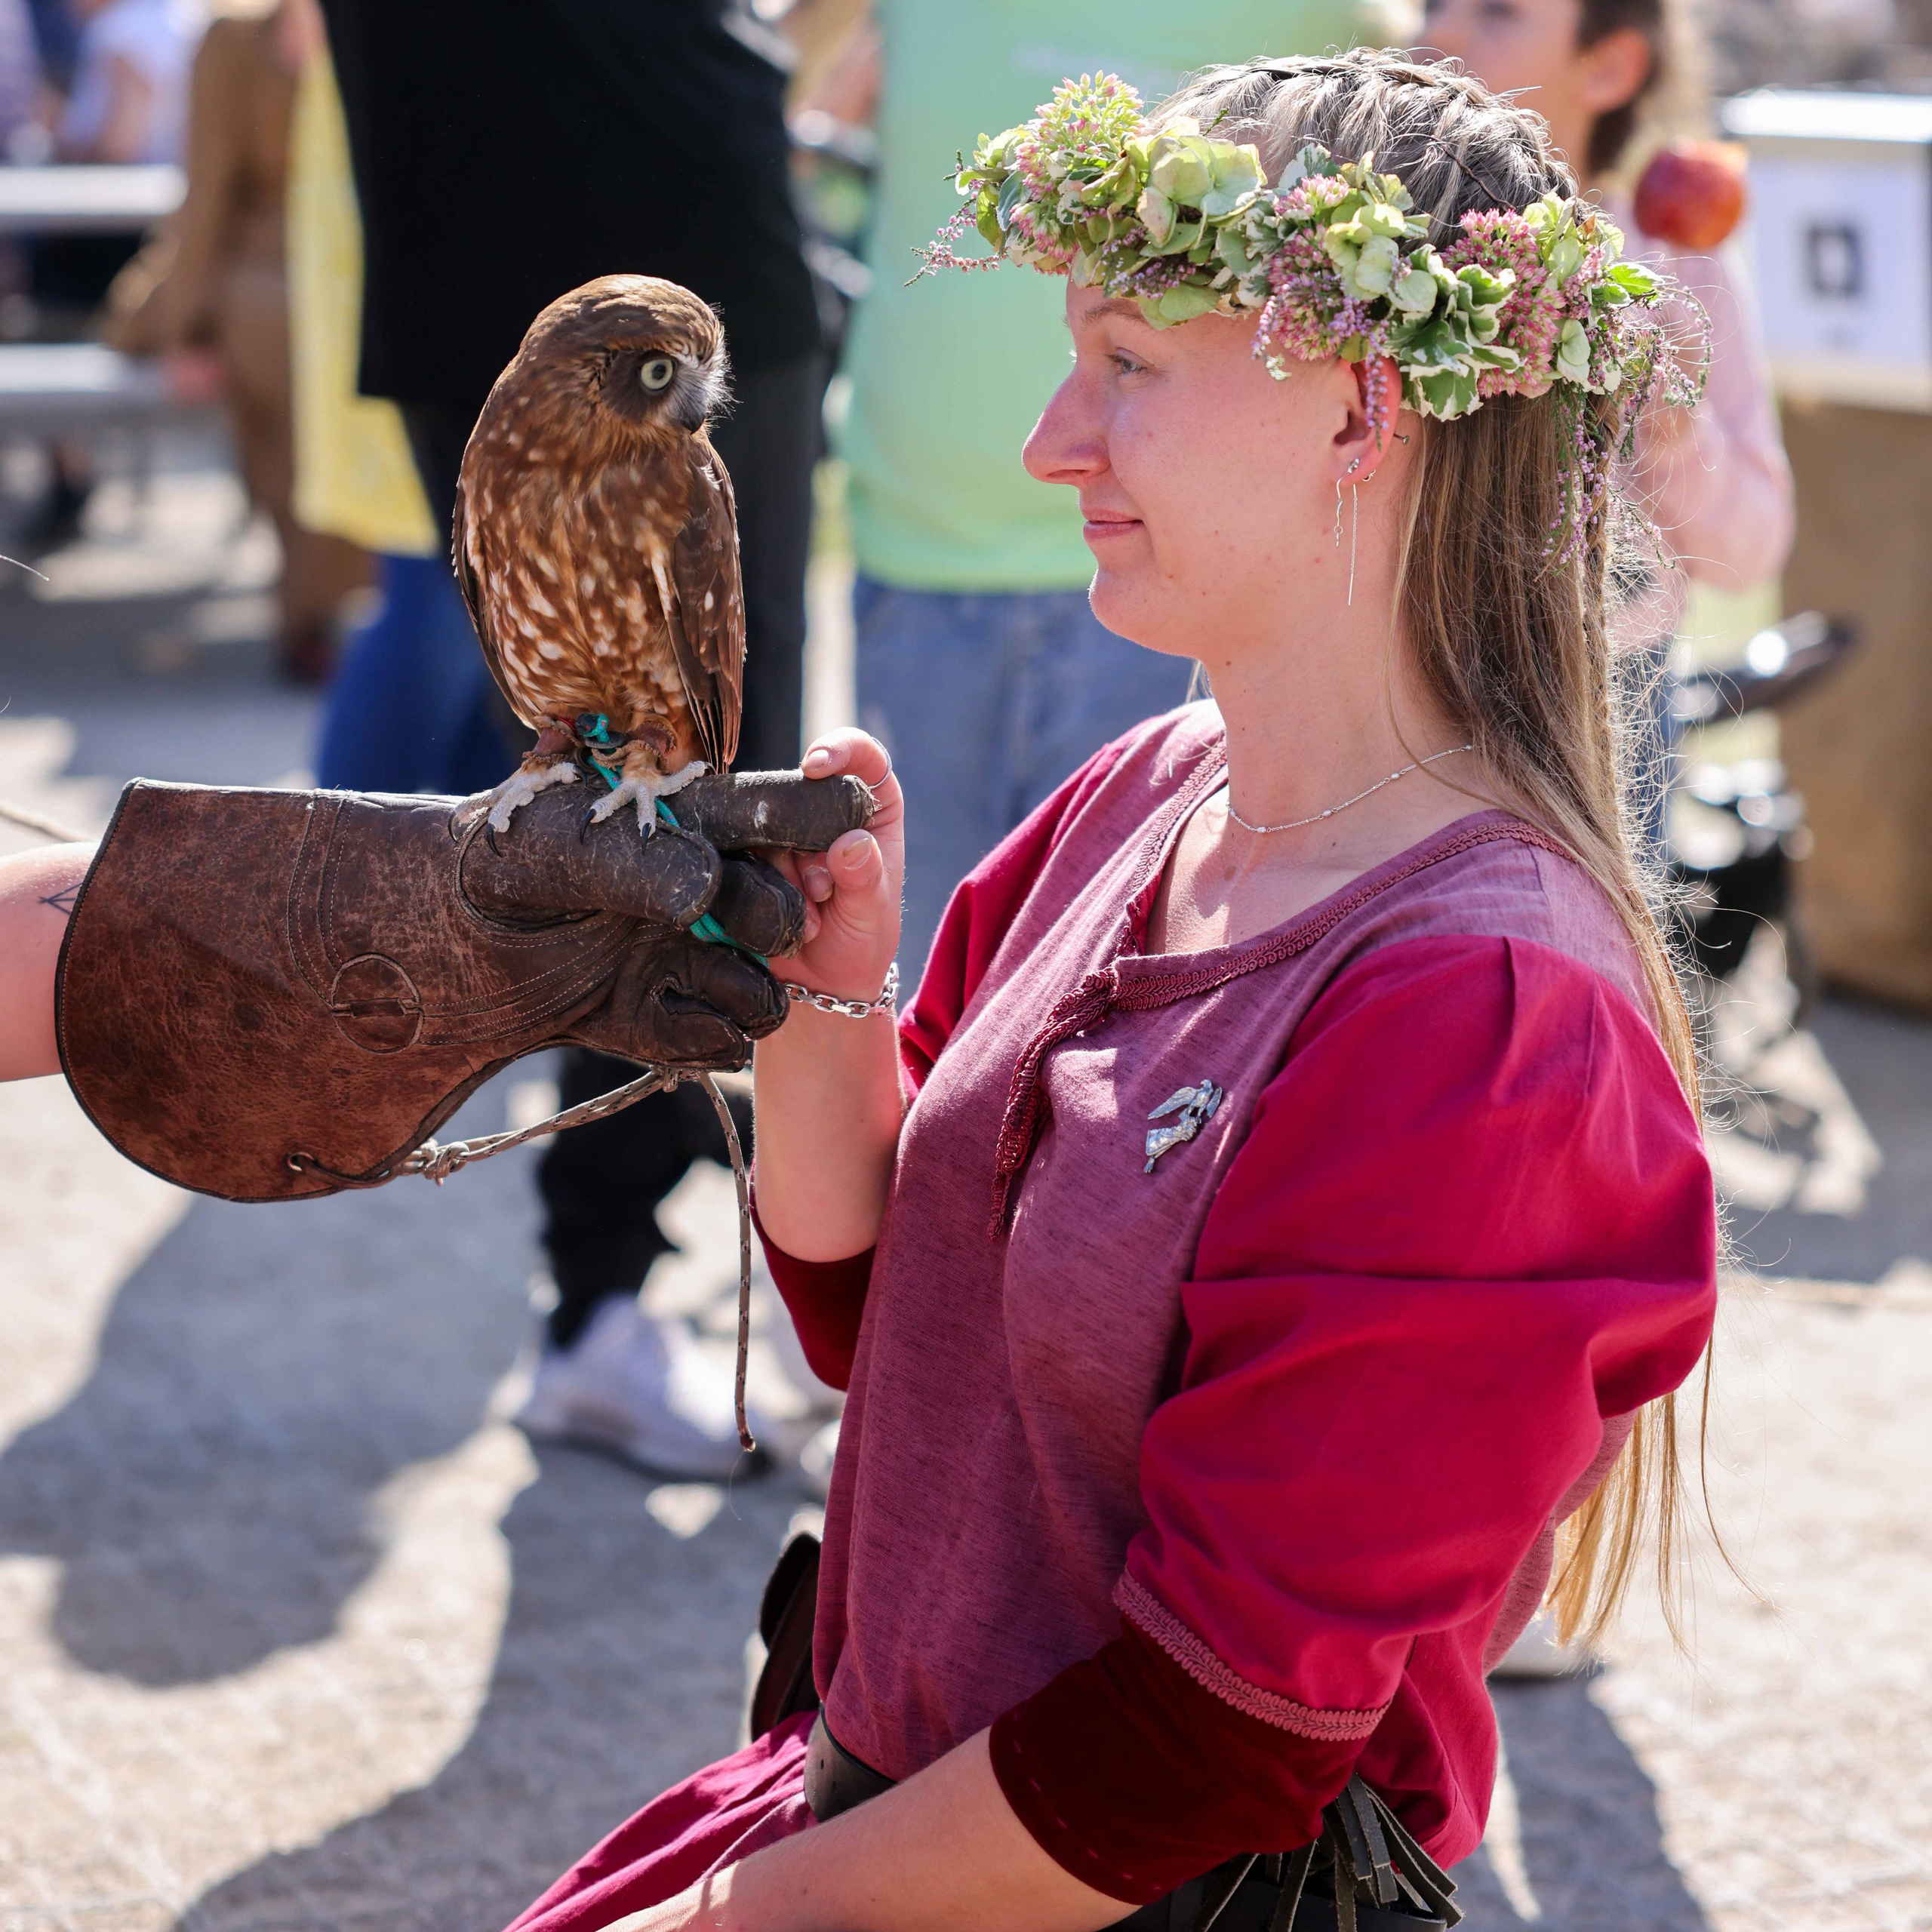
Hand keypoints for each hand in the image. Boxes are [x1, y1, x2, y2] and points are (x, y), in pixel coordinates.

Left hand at [54, 774, 873, 1201]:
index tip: (857, 825)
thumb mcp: (539, 846)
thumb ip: (624, 860)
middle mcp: (700, 888)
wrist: (414, 951)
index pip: (782, 808)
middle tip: (746, 921)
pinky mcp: (661, 1023)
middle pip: (789, 910)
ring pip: (768, 993)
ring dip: (737, 992)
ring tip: (673, 976)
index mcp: (684, 817)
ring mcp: (686, 961)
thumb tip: (704, 892)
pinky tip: (644, 1018)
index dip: (826, 815)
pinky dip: (693, 1039)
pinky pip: (719, 1047)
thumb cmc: (474, 866)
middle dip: (771, 918)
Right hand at [765, 730, 903, 1004]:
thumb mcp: (872, 915)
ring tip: (811, 917)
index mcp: (872, 808)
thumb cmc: (859, 941)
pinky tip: (787, 919)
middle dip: (806, 843)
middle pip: (803, 791)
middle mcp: (826, 811)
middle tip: (823, 892)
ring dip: (785, 875)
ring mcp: (785, 832)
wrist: (819, 985)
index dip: (840, 748)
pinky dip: (762, 887)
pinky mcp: (750, 854)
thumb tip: (852, 843)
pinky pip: (741, 853)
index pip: (864, 756)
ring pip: (768, 825)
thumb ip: (865, 879)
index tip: (815, 765)